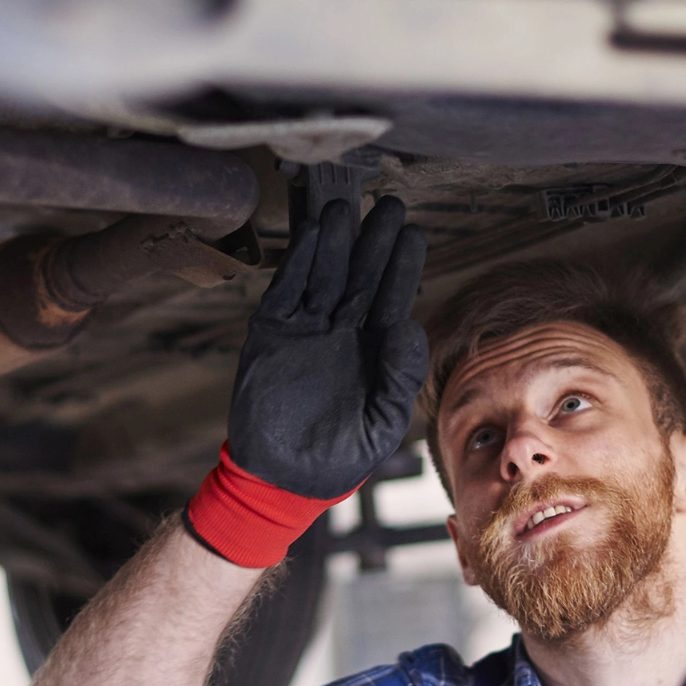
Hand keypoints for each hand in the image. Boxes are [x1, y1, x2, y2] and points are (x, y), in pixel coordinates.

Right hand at [229, 195, 427, 498]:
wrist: (284, 478)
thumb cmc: (342, 456)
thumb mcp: (382, 423)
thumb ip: (400, 377)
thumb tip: (409, 326)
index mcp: (375, 352)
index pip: (391, 300)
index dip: (402, 268)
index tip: (413, 234)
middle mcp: (343, 333)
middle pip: (362, 277)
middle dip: (374, 243)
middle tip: (388, 207)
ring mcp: (307, 330)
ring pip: (325, 277)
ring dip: (335, 243)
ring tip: (345, 209)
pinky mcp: (272, 334)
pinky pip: (285, 292)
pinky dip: (297, 264)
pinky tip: (310, 235)